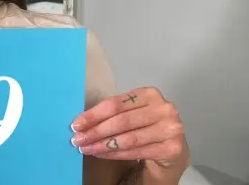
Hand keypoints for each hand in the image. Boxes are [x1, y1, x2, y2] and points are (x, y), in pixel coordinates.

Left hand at [69, 87, 186, 168]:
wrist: (171, 147)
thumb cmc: (146, 125)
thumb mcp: (132, 112)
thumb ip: (113, 113)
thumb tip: (82, 123)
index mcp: (150, 94)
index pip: (115, 104)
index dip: (94, 115)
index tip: (76, 124)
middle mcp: (164, 109)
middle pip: (121, 121)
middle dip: (96, 132)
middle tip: (78, 140)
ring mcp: (171, 129)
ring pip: (129, 139)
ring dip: (103, 145)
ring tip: (87, 148)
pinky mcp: (172, 148)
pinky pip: (137, 152)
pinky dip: (116, 154)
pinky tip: (102, 154)